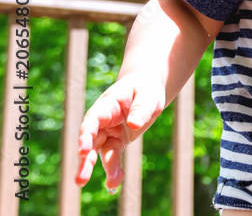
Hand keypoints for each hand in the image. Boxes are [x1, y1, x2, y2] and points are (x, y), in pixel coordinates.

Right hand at [76, 72, 165, 191]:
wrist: (145, 90)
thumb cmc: (145, 88)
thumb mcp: (148, 94)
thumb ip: (141, 108)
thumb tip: (133, 125)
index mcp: (107, 105)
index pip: (92, 120)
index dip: (86, 135)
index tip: (83, 150)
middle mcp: (103, 121)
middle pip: (91, 141)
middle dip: (85, 161)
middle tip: (81, 180)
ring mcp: (109, 132)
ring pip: (101, 153)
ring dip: (105, 168)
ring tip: (111, 184)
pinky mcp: (117, 141)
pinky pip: (114, 156)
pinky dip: (114, 169)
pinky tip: (114, 183)